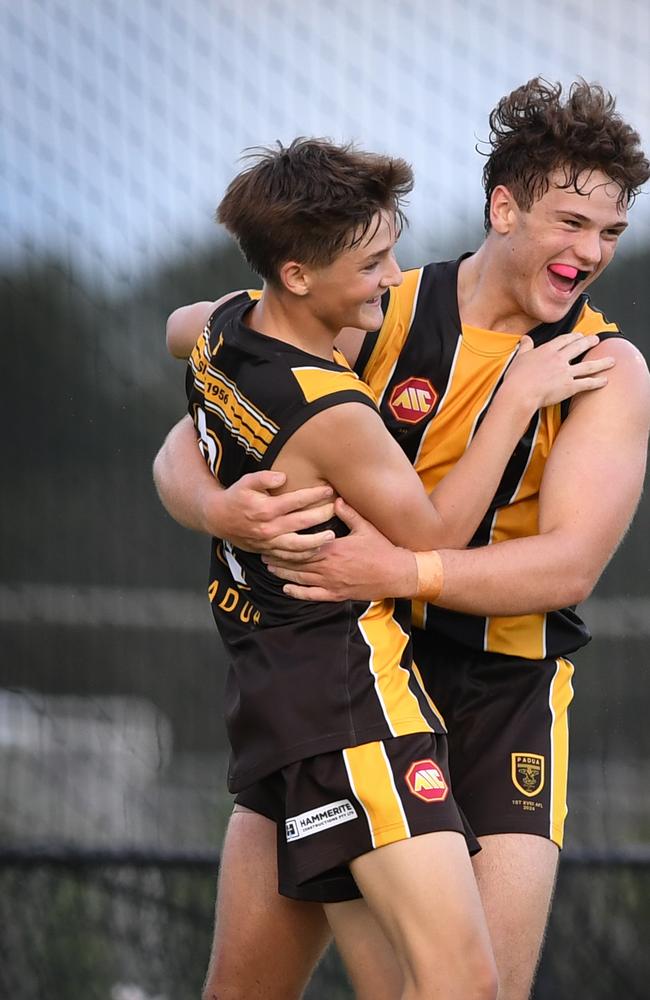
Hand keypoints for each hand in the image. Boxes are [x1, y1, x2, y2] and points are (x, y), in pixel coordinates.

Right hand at [213, 471, 336, 554]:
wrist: (218, 518)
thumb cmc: (235, 497)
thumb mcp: (246, 481)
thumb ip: (264, 477)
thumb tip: (283, 477)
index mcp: (265, 509)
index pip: (295, 501)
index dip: (314, 495)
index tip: (329, 489)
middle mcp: (268, 528)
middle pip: (301, 523)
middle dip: (322, 516)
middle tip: (336, 509)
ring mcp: (268, 542)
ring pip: (297, 546)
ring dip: (316, 542)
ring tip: (331, 536)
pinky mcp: (267, 551)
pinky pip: (288, 557)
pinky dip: (303, 556)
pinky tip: (316, 550)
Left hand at [265, 498, 416, 600]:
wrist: (396, 573)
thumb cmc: (382, 549)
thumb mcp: (365, 527)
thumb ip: (348, 513)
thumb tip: (334, 498)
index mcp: (333, 548)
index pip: (303, 545)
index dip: (286, 543)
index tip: (272, 538)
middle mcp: (329, 566)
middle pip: (297, 562)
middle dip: (279, 557)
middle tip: (263, 552)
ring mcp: (332, 582)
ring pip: (301, 578)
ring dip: (284, 573)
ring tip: (270, 567)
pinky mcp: (337, 594)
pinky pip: (313, 595)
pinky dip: (298, 592)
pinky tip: (287, 589)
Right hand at [505, 333, 614, 408]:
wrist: (520, 392)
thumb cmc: (516, 377)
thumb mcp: (519, 357)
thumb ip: (525, 347)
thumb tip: (525, 339)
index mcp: (547, 350)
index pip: (564, 340)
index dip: (573, 337)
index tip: (579, 336)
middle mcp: (559, 359)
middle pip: (578, 347)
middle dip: (589, 342)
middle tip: (597, 340)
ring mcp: (565, 372)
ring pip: (588, 365)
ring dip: (601, 362)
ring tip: (611, 360)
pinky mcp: (569, 387)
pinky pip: (586, 383)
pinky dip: (597, 382)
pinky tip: (605, 381)